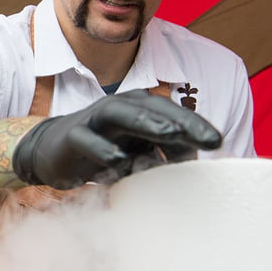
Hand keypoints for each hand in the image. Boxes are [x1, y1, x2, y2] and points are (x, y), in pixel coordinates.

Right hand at [11, 92, 220, 189]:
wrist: (53, 151)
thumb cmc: (104, 148)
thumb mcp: (140, 151)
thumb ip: (166, 153)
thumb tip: (196, 163)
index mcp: (137, 109)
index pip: (171, 111)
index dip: (196, 124)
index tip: (217, 142)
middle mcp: (117, 108)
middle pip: (151, 107)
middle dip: (181, 121)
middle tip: (207, 139)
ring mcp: (93, 120)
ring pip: (118, 113)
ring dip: (146, 122)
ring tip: (170, 135)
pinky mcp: (72, 136)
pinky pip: (87, 140)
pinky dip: (103, 149)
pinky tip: (119, 161)